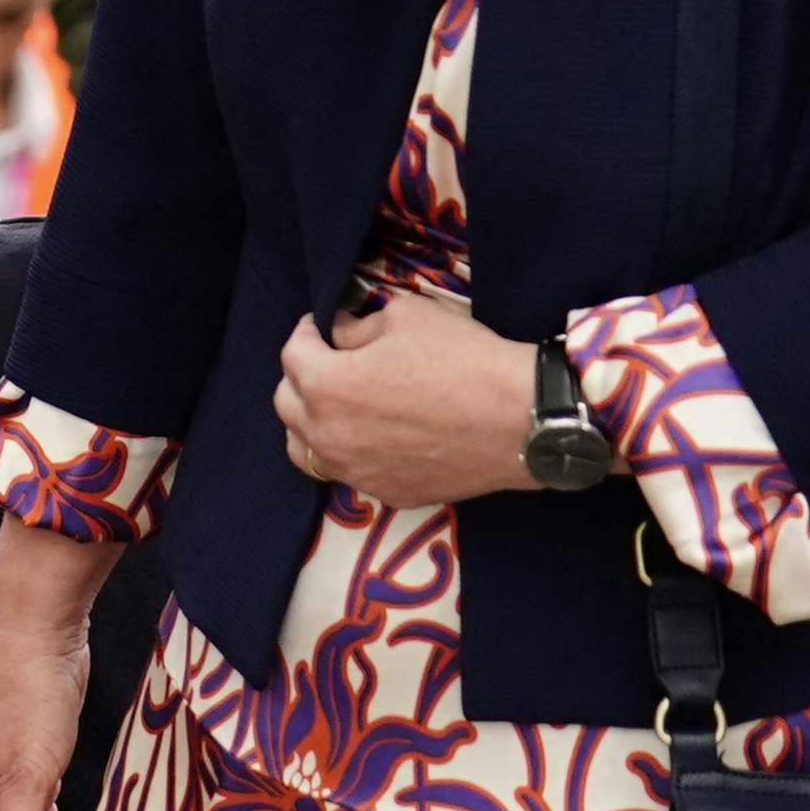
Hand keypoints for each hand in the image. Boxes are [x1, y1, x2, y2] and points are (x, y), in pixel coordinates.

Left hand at [274, 290, 543, 509]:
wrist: (522, 420)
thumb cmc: (465, 359)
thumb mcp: (409, 317)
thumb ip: (361, 326)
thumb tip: (343, 335)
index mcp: (327, 387)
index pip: (292, 355)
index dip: (306, 333)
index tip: (321, 325)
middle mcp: (329, 436)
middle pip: (287, 404)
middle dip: (302, 376)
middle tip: (328, 361)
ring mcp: (355, 472)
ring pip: (305, 450)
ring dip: (311, 423)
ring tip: (334, 407)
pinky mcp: (385, 493)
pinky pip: (348, 473)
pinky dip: (348, 453)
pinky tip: (370, 438)